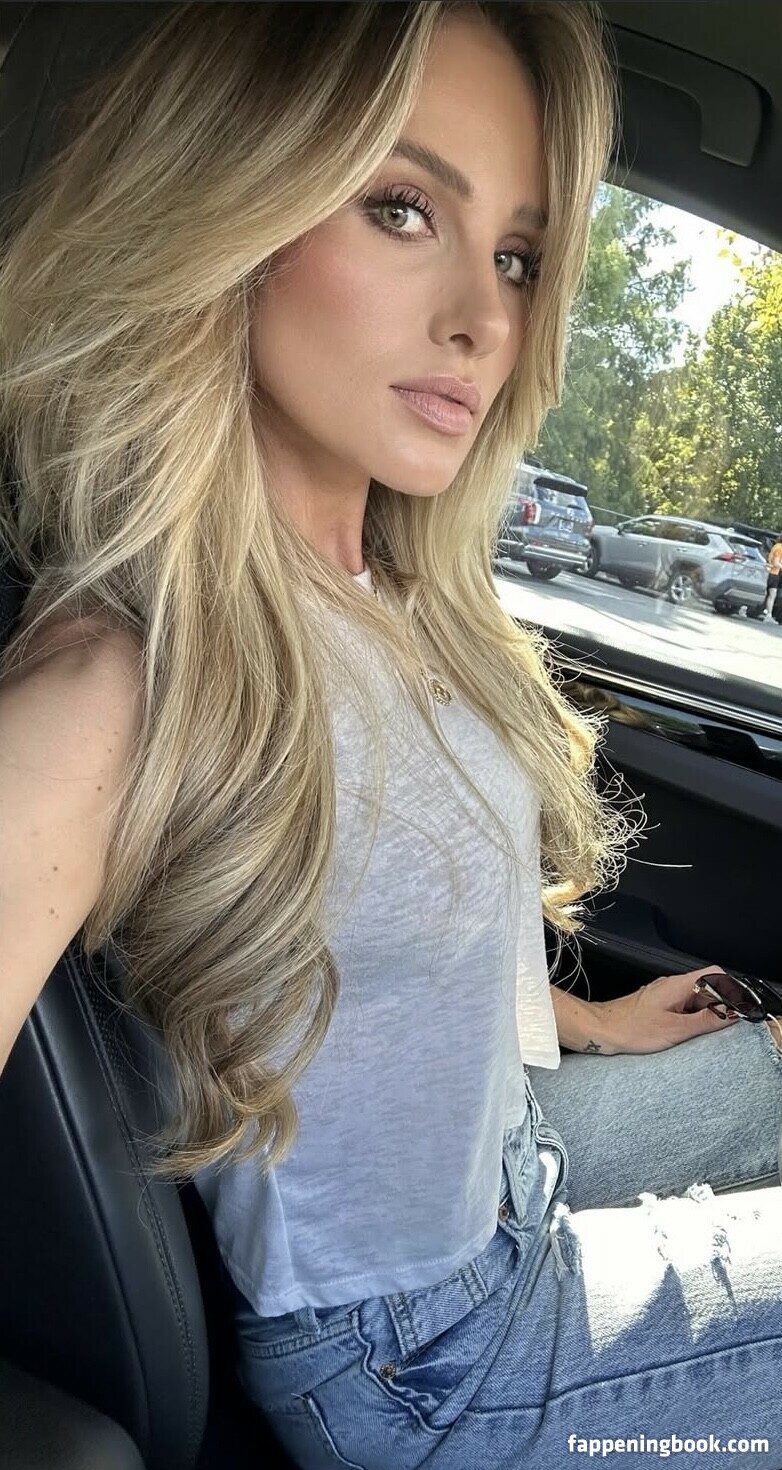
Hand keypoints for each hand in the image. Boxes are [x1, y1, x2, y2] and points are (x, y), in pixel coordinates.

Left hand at [586, 967, 742, 1055]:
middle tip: (720, 1026)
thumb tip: (730, 1014)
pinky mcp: (658, 1006)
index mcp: (678, 985)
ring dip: (704, 1014)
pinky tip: (686, 1034)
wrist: (601, 1031)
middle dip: (718, 1005)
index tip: (735, 1009)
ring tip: (700, 1033)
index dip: (730, 990)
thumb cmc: (629, 1029)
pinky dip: (690, 1019)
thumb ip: (706, 1021)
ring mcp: (664, 995)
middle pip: (707, 988)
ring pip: (695, 999)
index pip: (715, 974)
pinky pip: (682, 1007)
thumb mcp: (675, 1029)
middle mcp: (672, 985)